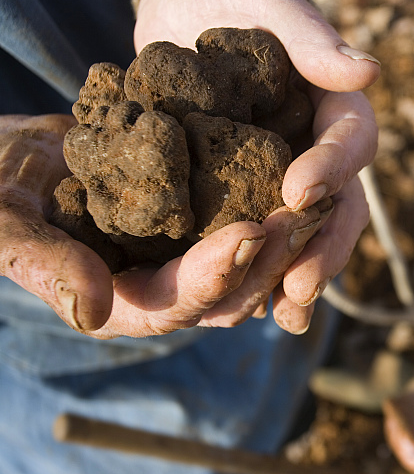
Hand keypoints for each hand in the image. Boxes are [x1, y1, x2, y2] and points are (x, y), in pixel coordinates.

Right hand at [0, 115, 278, 337]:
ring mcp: (188, 253)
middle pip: (233, 289)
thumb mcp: (3, 227)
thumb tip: (92, 313)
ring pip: (253, 258)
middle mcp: (167, 285)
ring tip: (321, 190)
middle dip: (270, 256)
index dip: (217, 272)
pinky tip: (305, 164)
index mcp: (124, 304)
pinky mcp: (201, 218)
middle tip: (304, 212)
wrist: (9, 159)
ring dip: (286, 231)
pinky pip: (246, 213)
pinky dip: (274, 196)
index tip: (249, 230)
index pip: (181, 302)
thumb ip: (45, 266)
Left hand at [135, 0, 379, 332]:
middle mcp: (321, 146)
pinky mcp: (249, 190)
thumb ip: (311, 35)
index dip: (332, 168)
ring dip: (296, 276)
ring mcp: (288, 173)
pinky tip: (242, 307)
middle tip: (297, 287)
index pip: (351, 140)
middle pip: (341, 206)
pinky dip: (259, 273)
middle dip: (322, 248)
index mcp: (336, 102)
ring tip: (276, 316)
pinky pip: (265, 238)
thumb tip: (370, 70)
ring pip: (310, 235)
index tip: (296, 193)